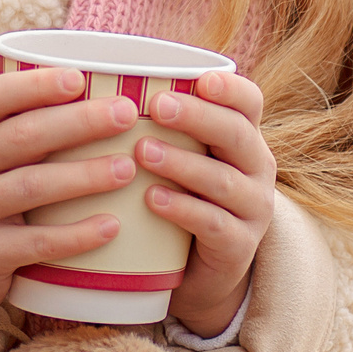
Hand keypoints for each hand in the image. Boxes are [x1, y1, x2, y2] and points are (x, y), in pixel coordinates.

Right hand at [0, 67, 144, 326]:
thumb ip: (19, 127)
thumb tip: (98, 91)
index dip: (37, 85)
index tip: (81, 80)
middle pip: (22, 136)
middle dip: (79, 122)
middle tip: (126, 115)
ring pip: (31, 186)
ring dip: (85, 175)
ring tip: (127, 168)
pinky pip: (36, 242)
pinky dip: (77, 234)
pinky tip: (112, 225)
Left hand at [141, 69, 274, 338]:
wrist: (200, 274)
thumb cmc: (180, 197)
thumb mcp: (179, 156)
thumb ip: (159, 124)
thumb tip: (95, 78)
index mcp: (243, 137)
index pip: (249, 102)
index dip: (229, 88)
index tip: (199, 79)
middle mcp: (257, 168)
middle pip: (237, 135)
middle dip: (198, 117)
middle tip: (157, 106)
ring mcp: (253, 209)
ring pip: (223, 180)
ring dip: (182, 163)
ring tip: (142, 151)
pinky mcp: (239, 247)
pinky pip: (214, 224)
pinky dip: (183, 209)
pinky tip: (152, 199)